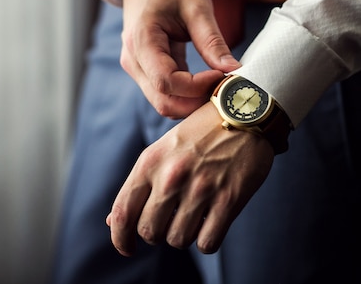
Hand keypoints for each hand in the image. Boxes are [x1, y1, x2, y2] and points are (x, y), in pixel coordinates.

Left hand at [106, 102, 273, 254]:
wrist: (246, 111)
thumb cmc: (202, 131)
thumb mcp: (164, 149)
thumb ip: (140, 184)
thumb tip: (114, 223)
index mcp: (150, 162)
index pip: (123, 212)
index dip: (120, 239)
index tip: (127, 248)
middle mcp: (171, 177)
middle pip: (149, 232)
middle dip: (157, 234)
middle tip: (171, 221)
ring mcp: (201, 189)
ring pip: (178, 240)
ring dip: (184, 235)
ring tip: (194, 218)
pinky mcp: (228, 199)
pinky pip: (207, 242)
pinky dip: (208, 240)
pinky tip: (212, 224)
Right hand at [118, 0, 240, 118]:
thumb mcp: (197, 7)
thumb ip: (212, 41)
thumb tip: (233, 70)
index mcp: (142, 41)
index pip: (167, 81)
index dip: (197, 86)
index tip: (221, 76)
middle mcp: (134, 60)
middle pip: (164, 101)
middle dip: (196, 101)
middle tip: (224, 87)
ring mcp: (137, 68)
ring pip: (164, 103)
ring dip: (192, 102)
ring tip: (217, 84)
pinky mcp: (145, 72)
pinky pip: (166, 94)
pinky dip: (187, 96)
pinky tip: (206, 82)